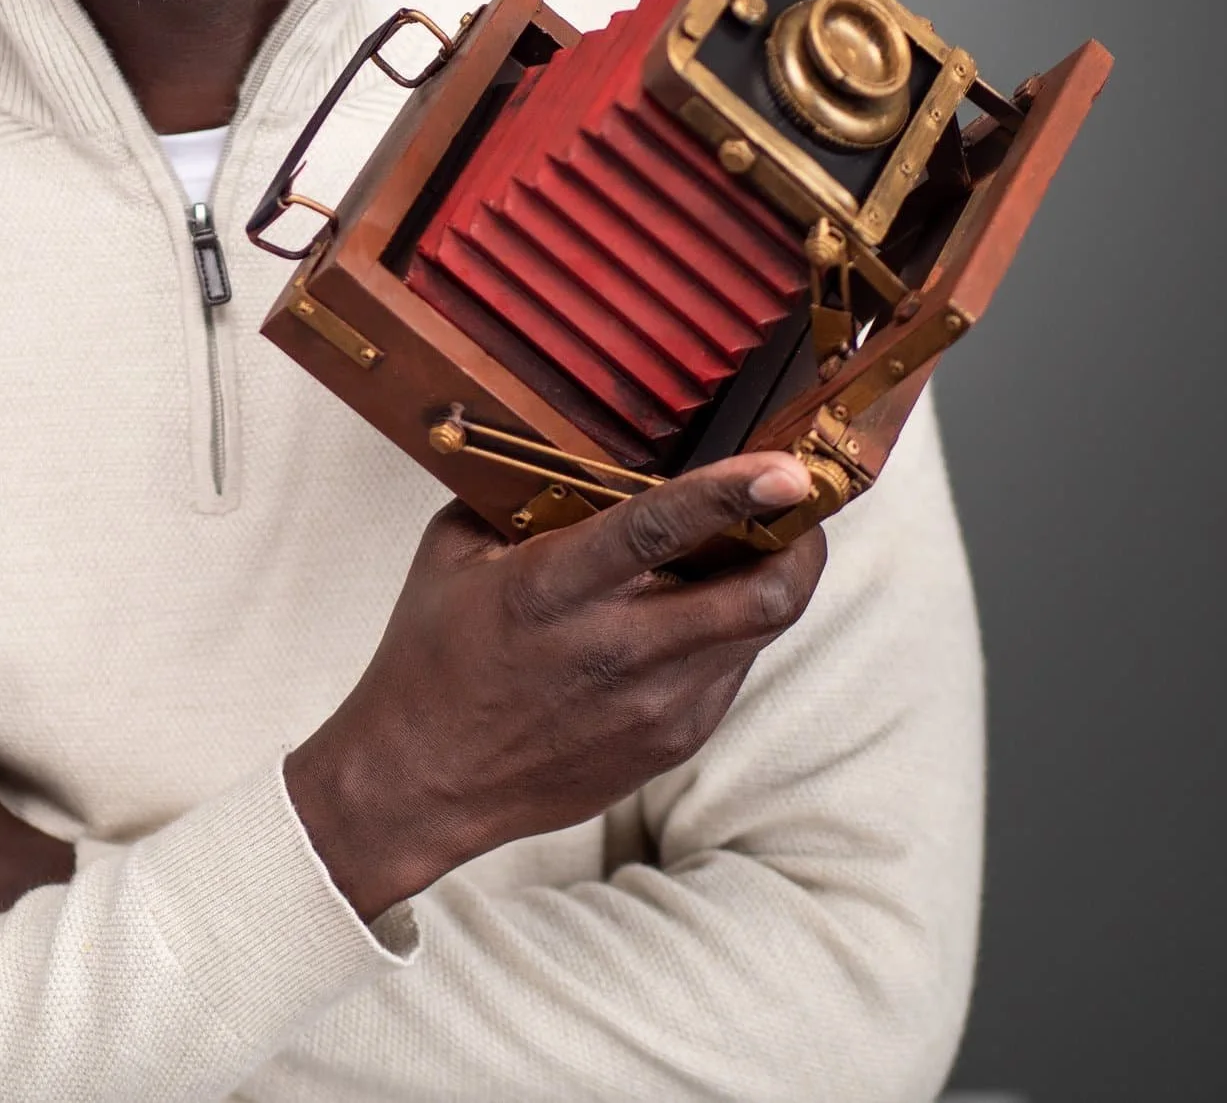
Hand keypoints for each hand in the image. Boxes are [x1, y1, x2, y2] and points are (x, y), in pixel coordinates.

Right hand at [284, 453, 827, 917]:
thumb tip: (581, 444)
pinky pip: (732, 669)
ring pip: (762, 632)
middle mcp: (616, 651)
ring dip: (774, 582)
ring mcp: (654, 706)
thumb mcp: (456, 552)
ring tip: (760, 547)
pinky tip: (698, 612)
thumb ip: (523, 495)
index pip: (661, 530)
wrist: (422, 782)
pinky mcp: (671, 742)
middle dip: (803, 543)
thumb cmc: (433, 656)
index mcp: (554, 589)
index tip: (790, 468)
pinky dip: (733, 630)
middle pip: (761, 597)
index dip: (734, 494)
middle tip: (798, 506)